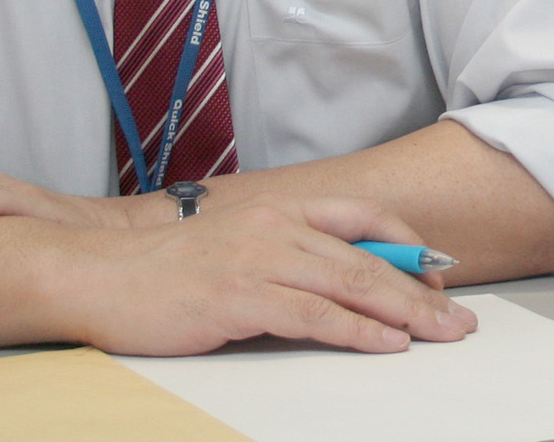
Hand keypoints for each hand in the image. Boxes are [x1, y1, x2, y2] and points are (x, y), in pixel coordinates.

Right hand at [49, 193, 479, 355]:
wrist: (96, 275)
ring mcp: (258, 259)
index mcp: (278, 211)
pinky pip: (314, 316)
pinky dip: (357, 331)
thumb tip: (340, 284)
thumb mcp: (235, 249)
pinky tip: (386, 343)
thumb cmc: (163, 273)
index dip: (408, 248)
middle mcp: (276, 227)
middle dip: (420, 291)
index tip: (438, 277)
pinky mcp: (239, 296)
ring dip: (403, 313)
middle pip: (367, 259)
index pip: (363, 218)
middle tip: (458, 320)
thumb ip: (286, 257)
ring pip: (350, 285)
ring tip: (439, 334)